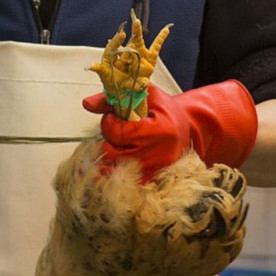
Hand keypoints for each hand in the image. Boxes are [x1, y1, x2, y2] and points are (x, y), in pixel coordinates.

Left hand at [84, 81, 256, 179]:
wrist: (188, 130)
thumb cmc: (165, 111)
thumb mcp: (144, 95)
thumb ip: (113, 98)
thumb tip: (87, 104)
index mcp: (159, 131)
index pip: (117, 132)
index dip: (109, 122)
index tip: (114, 117)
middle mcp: (157, 154)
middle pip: (111, 152)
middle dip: (109, 139)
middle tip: (117, 131)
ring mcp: (154, 171)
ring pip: (112, 168)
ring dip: (111, 154)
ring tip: (120, 142)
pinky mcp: (150, 180)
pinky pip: (121, 180)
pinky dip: (116, 169)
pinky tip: (121, 156)